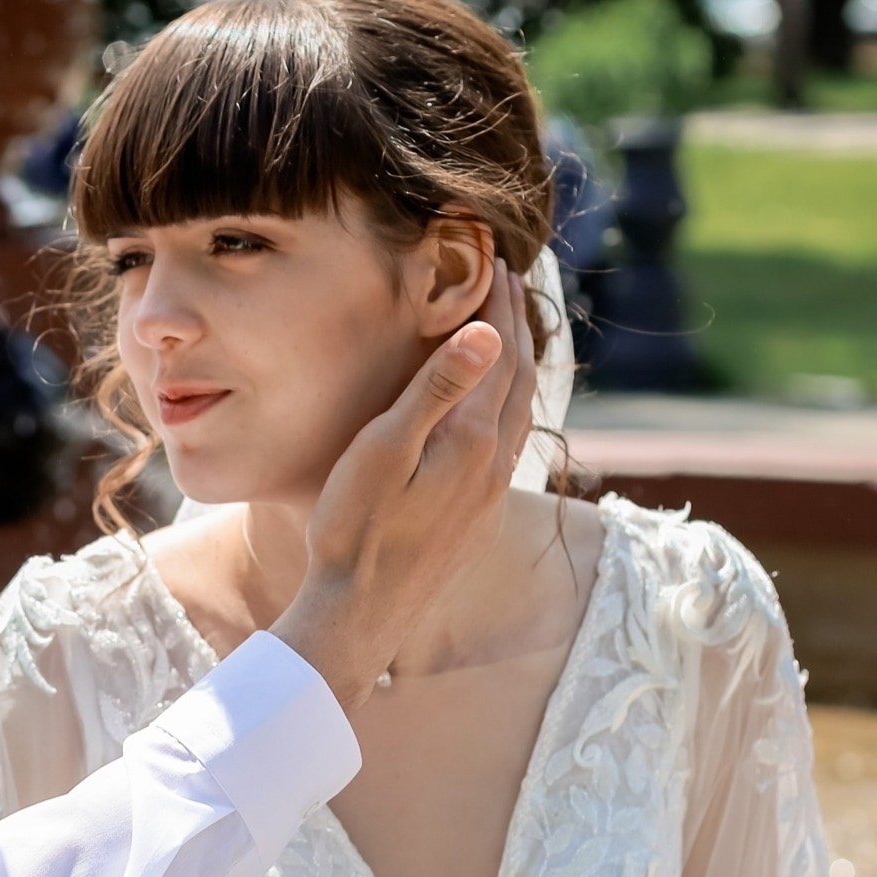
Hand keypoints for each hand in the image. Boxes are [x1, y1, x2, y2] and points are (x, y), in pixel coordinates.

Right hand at [271, 269, 539, 709]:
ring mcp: (489, 495)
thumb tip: (489, 333)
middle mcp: (494, 465)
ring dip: (518, 367)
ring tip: (508, 334)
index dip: (499, 304)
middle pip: (519, 378)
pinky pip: (509, 444)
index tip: (496, 261)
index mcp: (474, 439)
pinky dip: (510, 407)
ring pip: (520, 414)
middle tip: (507, 282)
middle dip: (516, 326)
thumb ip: (437, 390)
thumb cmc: (356, 530)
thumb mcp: (385, 450)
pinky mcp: (477, 518)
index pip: (499, 352)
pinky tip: (495, 413)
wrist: (360, 615)